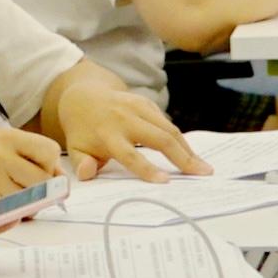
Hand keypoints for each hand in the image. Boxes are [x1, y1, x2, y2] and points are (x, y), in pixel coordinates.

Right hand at [0, 126, 61, 213]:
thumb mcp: (0, 149)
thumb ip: (30, 158)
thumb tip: (60, 178)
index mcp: (8, 136)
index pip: (50, 151)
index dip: (50, 167)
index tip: (42, 174)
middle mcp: (0, 151)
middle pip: (43, 178)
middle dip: (39, 190)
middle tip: (23, 191)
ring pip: (30, 197)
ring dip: (25, 204)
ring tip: (7, 197)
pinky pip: (13, 210)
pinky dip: (9, 213)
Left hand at [41, 75, 203, 178]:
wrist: (83, 95)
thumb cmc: (82, 130)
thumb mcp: (75, 149)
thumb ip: (82, 164)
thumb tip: (87, 173)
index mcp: (107, 134)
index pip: (129, 154)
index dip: (147, 168)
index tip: (165, 181)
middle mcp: (125, 118)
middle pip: (159, 138)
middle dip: (182, 157)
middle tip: (202, 174)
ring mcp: (137, 107)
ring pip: (169, 128)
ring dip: (188, 148)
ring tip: (203, 167)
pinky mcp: (146, 103)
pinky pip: (167, 123)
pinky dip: (181, 139)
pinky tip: (191, 154)